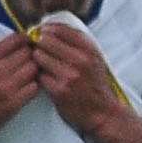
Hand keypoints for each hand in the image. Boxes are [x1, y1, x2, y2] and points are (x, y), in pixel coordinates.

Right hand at [0, 31, 40, 142]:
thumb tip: (14, 37)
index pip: (15, 39)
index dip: (24, 39)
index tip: (26, 43)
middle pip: (28, 53)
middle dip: (31, 54)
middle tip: (28, 59)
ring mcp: (5, 88)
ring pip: (34, 69)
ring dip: (34, 70)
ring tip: (27, 73)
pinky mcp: (13, 103)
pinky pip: (35, 87)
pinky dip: (34, 85)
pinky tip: (26, 86)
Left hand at [31, 18, 128, 138]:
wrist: (103, 113)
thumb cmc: (96, 85)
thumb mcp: (95, 59)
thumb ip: (78, 44)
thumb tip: (50, 29)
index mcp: (90, 49)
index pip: (61, 29)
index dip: (47, 29)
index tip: (43, 32)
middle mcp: (81, 60)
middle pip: (45, 40)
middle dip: (39, 44)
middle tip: (39, 50)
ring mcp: (70, 75)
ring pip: (39, 56)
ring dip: (37, 61)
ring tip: (43, 66)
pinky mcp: (59, 90)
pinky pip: (39, 75)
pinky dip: (40, 77)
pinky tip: (47, 80)